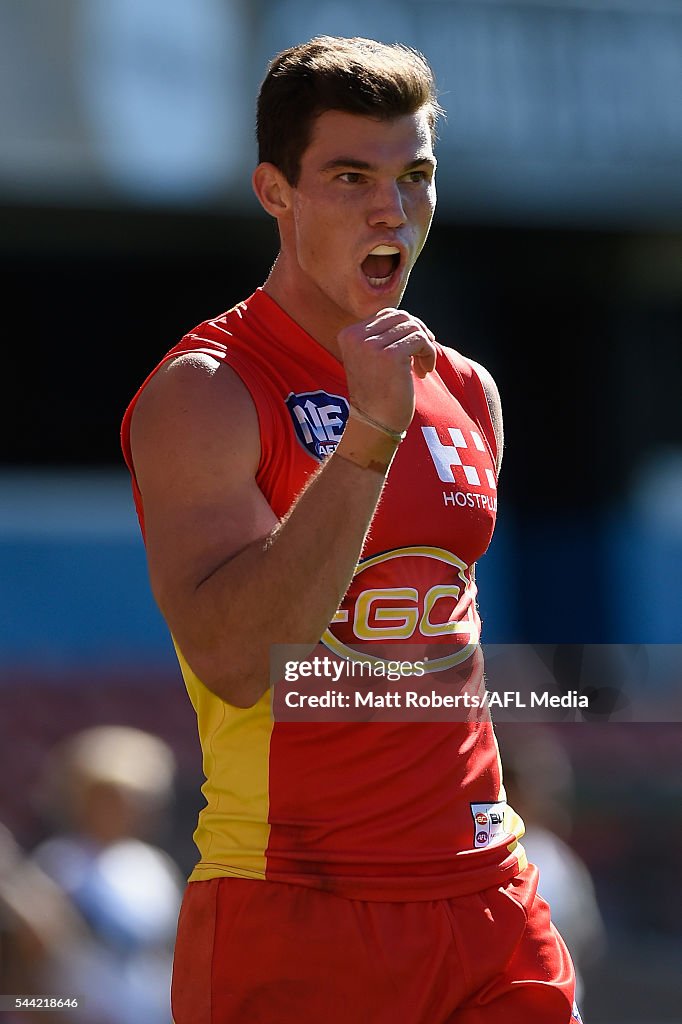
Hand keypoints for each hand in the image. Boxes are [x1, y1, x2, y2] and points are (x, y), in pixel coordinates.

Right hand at [337, 309, 436, 432]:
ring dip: (425, 346)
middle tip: (422, 355)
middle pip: (401, 316)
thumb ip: (383, 336)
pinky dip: (429, 354)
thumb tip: (413, 320)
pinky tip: (423, 372)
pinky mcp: (391, 356)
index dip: (405, 329)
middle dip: (418, 333)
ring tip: (422, 368)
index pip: (386, 315)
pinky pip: (421, 340)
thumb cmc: (377, 393)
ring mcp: (372, 345)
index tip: (412, 352)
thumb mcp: (371, 359)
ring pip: (413, 327)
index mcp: (348, 334)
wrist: (374, 424)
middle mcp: (357, 337)